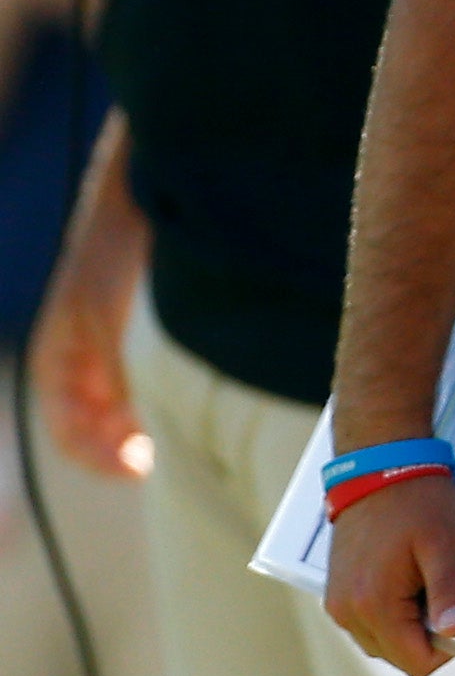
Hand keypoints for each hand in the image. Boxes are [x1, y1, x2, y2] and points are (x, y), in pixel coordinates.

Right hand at [34, 158, 147, 478]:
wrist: (134, 206)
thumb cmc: (111, 257)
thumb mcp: (106, 314)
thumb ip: (112, 364)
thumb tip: (127, 414)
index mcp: (58, 365)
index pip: (70, 432)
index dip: (99, 458)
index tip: (139, 469)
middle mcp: (77, 366)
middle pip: (90, 430)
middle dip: (117, 451)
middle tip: (154, 463)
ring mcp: (102, 355)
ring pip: (114, 414)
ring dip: (134, 433)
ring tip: (166, 443)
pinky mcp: (129, 340)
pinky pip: (134, 388)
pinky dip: (149, 406)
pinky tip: (175, 410)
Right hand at [322, 471, 454, 675]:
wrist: (375, 466)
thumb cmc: (415, 500)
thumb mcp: (443, 543)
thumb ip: (449, 592)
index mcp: (373, 606)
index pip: (416, 662)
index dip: (448, 648)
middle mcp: (347, 614)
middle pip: (398, 656)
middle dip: (429, 636)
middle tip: (449, 594)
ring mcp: (337, 604)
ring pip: (382, 642)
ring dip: (410, 625)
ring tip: (428, 582)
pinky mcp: (336, 592)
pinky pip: (368, 622)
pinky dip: (392, 613)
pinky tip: (409, 579)